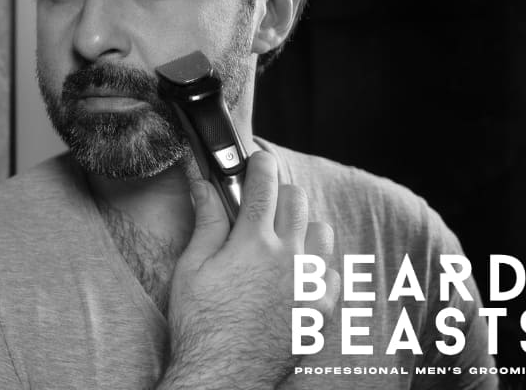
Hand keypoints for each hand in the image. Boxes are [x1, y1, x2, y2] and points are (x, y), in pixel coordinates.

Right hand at [158, 151, 339, 389]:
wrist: (224, 374)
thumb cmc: (201, 323)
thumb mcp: (192, 267)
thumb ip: (207, 220)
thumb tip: (204, 183)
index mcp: (255, 242)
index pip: (265, 182)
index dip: (261, 162)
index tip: (256, 157)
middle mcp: (291, 257)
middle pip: (297, 199)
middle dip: (277, 191)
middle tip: (257, 202)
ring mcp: (311, 283)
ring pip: (322, 230)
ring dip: (302, 225)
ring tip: (278, 239)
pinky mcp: (322, 309)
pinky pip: (332, 271)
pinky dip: (317, 264)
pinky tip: (294, 274)